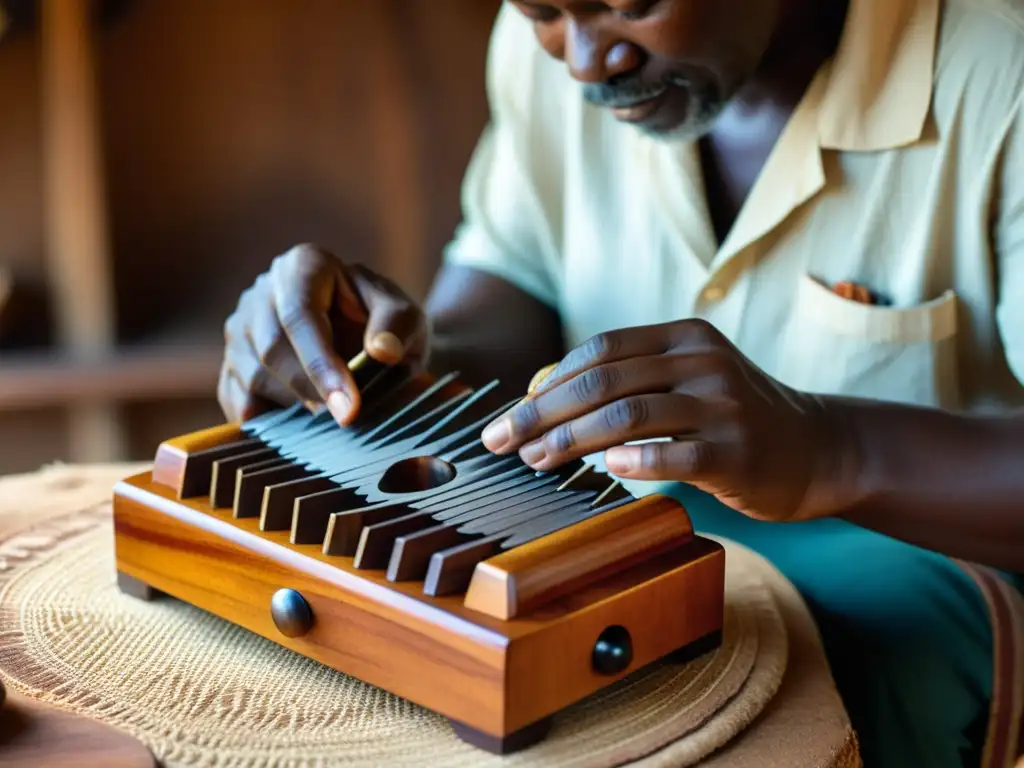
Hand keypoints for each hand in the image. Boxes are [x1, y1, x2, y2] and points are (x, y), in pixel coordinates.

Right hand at [218, 244, 427, 425]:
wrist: (367, 341)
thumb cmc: (385, 325)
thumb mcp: (407, 318)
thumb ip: (398, 326)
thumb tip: (382, 351)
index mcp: (303, 265)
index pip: (300, 314)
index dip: (321, 363)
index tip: (348, 407)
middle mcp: (262, 292)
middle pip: (270, 348)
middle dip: (309, 391)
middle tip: (345, 421)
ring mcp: (241, 328)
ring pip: (251, 377)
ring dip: (292, 407)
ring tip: (330, 421)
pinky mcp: (231, 365)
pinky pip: (237, 400)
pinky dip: (267, 422)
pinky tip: (301, 429)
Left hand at [480, 319, 848, 522]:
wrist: (817, 448)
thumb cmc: (731, 416)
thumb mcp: (682, 380)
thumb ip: (621, 378)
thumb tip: (538, 388)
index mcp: (684, 337)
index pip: (599, 349)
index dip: (546, 382)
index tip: (507, 416)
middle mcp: (703, 362)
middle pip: (603, 381)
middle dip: (541, 413)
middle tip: (501, 442)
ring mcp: (723, 404)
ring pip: (627, 415)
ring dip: (569, 439)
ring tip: (535, 461)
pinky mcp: (738, 450)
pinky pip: (675, 455)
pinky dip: (632, 461)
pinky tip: (603, 470)